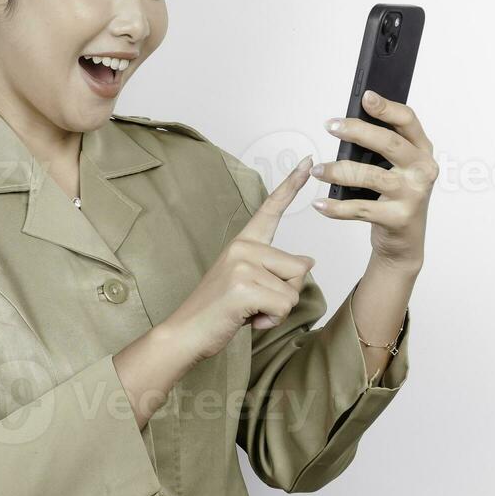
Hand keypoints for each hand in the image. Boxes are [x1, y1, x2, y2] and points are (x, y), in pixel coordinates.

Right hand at [162, 156, 317, 364]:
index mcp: (243, 243)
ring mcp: (242, 265)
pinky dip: (272, 320)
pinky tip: (248, 319)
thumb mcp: (250, 284)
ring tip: (249, 311)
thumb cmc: (219, 312)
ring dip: (278, 310)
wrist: (185, 334)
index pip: (270, 210)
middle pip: (299, 267)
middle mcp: (243, 247)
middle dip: (286, 293)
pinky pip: (285, 305)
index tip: (307, 162)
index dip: (291, 186)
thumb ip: (276, 269)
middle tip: (253, 303)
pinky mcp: (244, 286)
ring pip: (294, 289)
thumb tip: (309, 261)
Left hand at [312, 90, 437, 268]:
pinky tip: (320, 203)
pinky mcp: (399, 218)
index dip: (386, 107)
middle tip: (330, 126)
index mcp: (422, 150)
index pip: (408, 120)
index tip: (365, 96)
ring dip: (339, 171)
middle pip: (389, 143)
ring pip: (371, 176)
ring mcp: (413, 195)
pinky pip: (361, 209)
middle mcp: (423, 170)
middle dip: (357, 131)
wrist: (404, 241)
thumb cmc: (394, 196)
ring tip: (317, 170)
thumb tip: (346, 125)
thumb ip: (380, 147)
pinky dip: (336, 208)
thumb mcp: (394, 168)